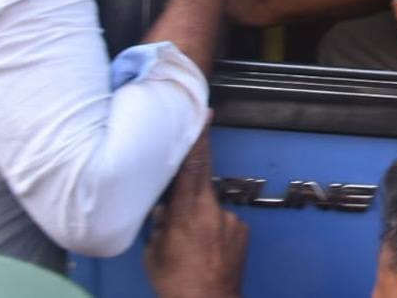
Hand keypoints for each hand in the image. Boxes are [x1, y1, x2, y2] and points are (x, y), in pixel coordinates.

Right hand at [145, 126, 247, 297]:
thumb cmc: (177, 282)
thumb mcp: (154, 252)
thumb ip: (159, 225)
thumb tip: (163, 212)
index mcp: (187, 210)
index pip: (192, 165)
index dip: (198, 138)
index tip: (203, 116)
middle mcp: (212, 209)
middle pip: (204, 176)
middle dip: (200, 159)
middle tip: (198, 142)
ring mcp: (230, 219)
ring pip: (211, 205)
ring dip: (201, 216)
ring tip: (193, 244)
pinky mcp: (242, 230)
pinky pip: (224, 221)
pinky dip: (214, 230)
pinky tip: (207, 250)